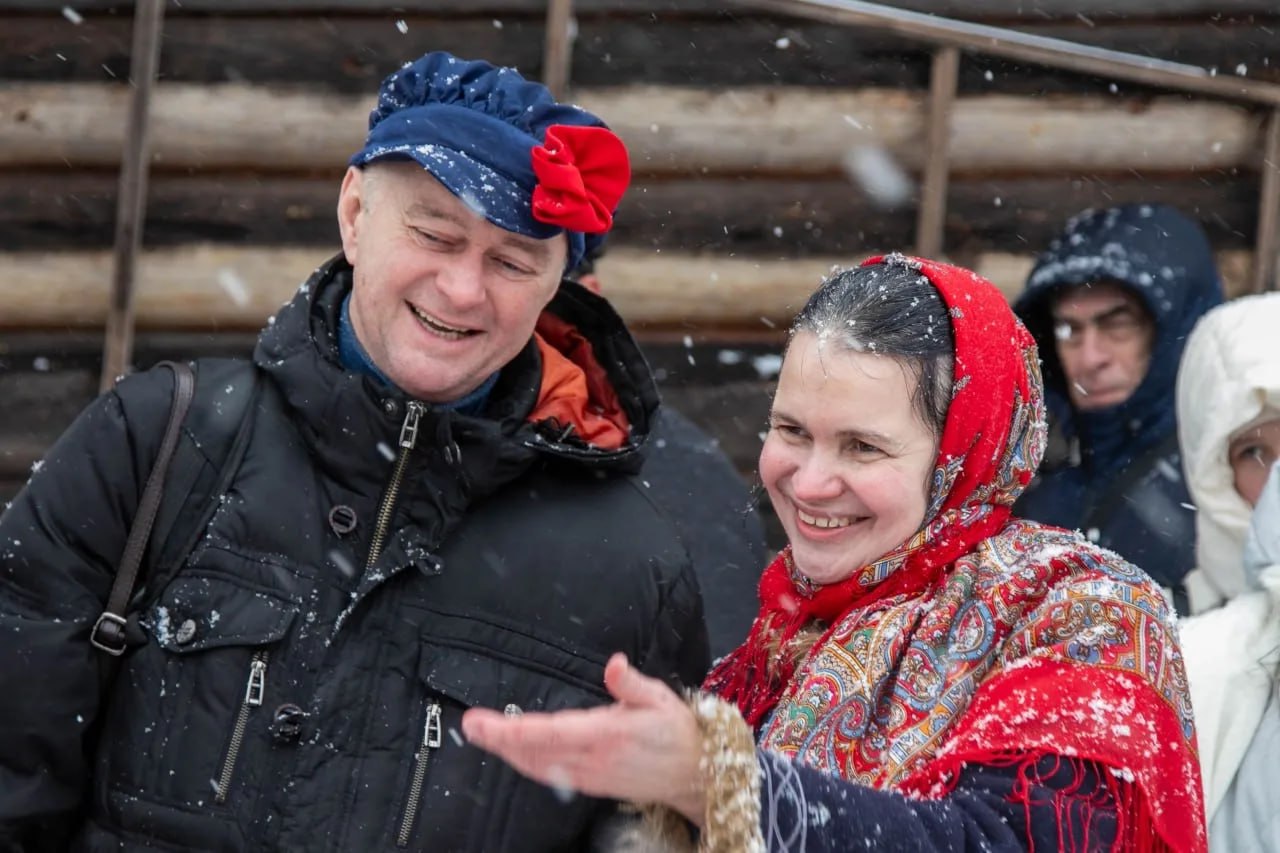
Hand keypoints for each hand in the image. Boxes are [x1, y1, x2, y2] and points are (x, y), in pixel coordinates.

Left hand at [461, 653, 706, 824]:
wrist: (695, 775)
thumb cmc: (676, 732)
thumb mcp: (660, 699)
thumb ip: (632, 683)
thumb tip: (613, 664)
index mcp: (607, 734)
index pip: (549, 733)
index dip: (513, 730)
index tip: (486, 722)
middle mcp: (593, 759)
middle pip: (534, 752)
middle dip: (499, 740)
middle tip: (470, 725)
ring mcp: (589, 776)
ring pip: (538, 766)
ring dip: (508, 751)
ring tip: (483, 734)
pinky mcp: (590, 785)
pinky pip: (549, 774)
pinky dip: (526, 762)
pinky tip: (512, 752)